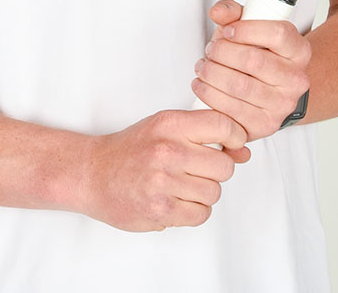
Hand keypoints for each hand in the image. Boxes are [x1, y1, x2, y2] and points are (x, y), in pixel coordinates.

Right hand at [80, 109, 250, 231]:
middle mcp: (168, 150)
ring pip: (214, 192)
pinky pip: (201, 214)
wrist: (93, 174)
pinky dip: (194, 211)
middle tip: (199, 169)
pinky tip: (178, 201)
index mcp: (171, 124)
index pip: (223, 125)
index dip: (235, 137)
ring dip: (204, 193)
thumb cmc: (131, 149)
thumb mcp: (164, 127)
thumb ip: (203, 134)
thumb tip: (243, 150)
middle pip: (224, 165)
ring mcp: (164, 181)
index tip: (232, 144)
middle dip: (217, 170)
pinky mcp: (160, 209)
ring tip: (184, 186)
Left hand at [191, 0, 311, 141]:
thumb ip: (233, 13)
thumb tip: (218, 12)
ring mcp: (283, 104)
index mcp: (298, 50)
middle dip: (222, 52)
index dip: (247, 29)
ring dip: (212, 74)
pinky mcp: (266, 125)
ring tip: (204, 67)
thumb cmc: (259, 55)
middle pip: (254, 61)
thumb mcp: (250, 28)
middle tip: (211, 49)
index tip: (228, 30)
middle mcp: (296, 79)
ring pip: (240, 86)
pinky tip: (204, 86)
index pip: (278, 34)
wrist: (271, 90)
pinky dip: (211, 96)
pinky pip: (233, 112)